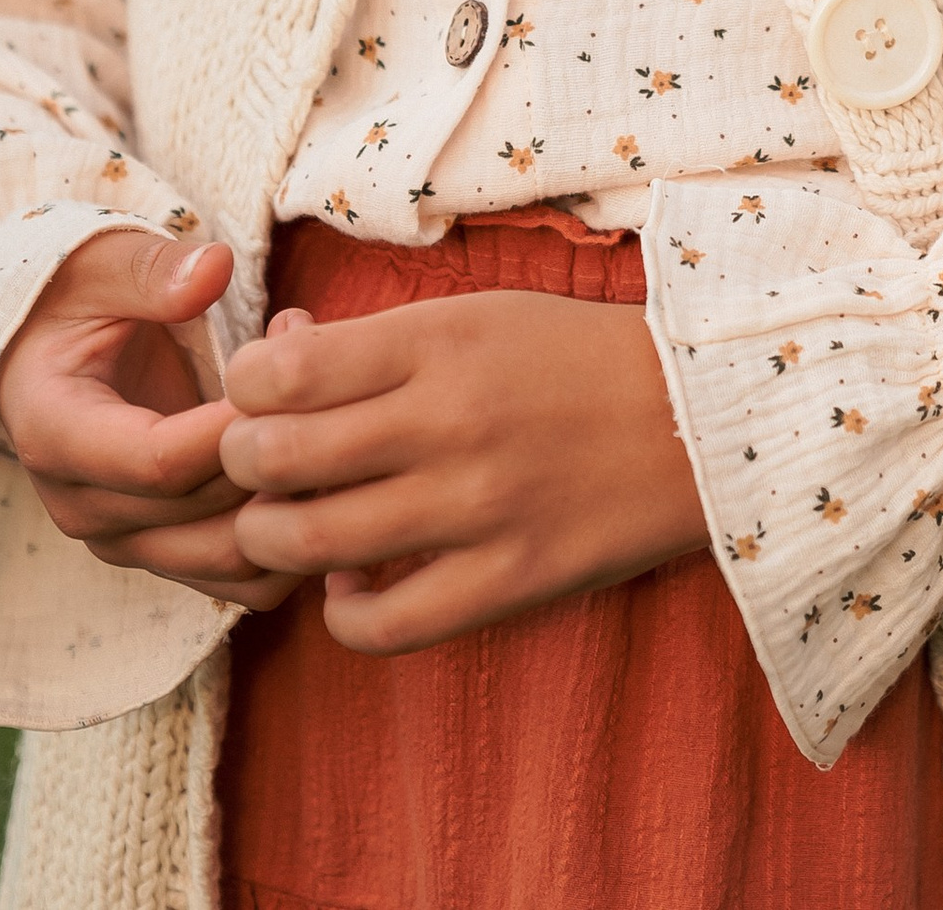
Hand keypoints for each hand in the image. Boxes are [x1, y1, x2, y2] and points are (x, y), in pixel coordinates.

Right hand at [0, 230, 295, 607]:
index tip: (292, 374)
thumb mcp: (105, 266)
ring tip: (327, 417)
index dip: (236, 427)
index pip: (158, 463)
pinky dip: (296, 537)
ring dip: (296, 501)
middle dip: (279, 454)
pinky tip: (321, 464)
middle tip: (327, 379)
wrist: (48, 357)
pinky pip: (245, 580)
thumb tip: (213, 270)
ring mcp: (127, 540)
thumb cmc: (80, 303)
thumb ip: (155, 272)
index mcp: (59, 436)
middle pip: (205, 518)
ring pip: (233, 565)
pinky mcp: (165, 552)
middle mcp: (86, 507)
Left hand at [218, 284, 706, 653]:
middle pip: (274, 458)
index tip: (258, 396)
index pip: (280, 373)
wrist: (702, 417)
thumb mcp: (482, 314)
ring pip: (309, 543)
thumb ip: (379, 341)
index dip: (242, 389)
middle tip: (259, 466)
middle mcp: (449, 421)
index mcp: (441, 341)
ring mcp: (477, 507)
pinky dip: (340, 615)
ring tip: (293, 525)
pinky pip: (380, 627)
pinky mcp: (507, 581)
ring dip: (275, 539)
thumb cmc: (578, 357)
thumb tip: (275, 360)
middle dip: (240, 466)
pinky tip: (351, 587)